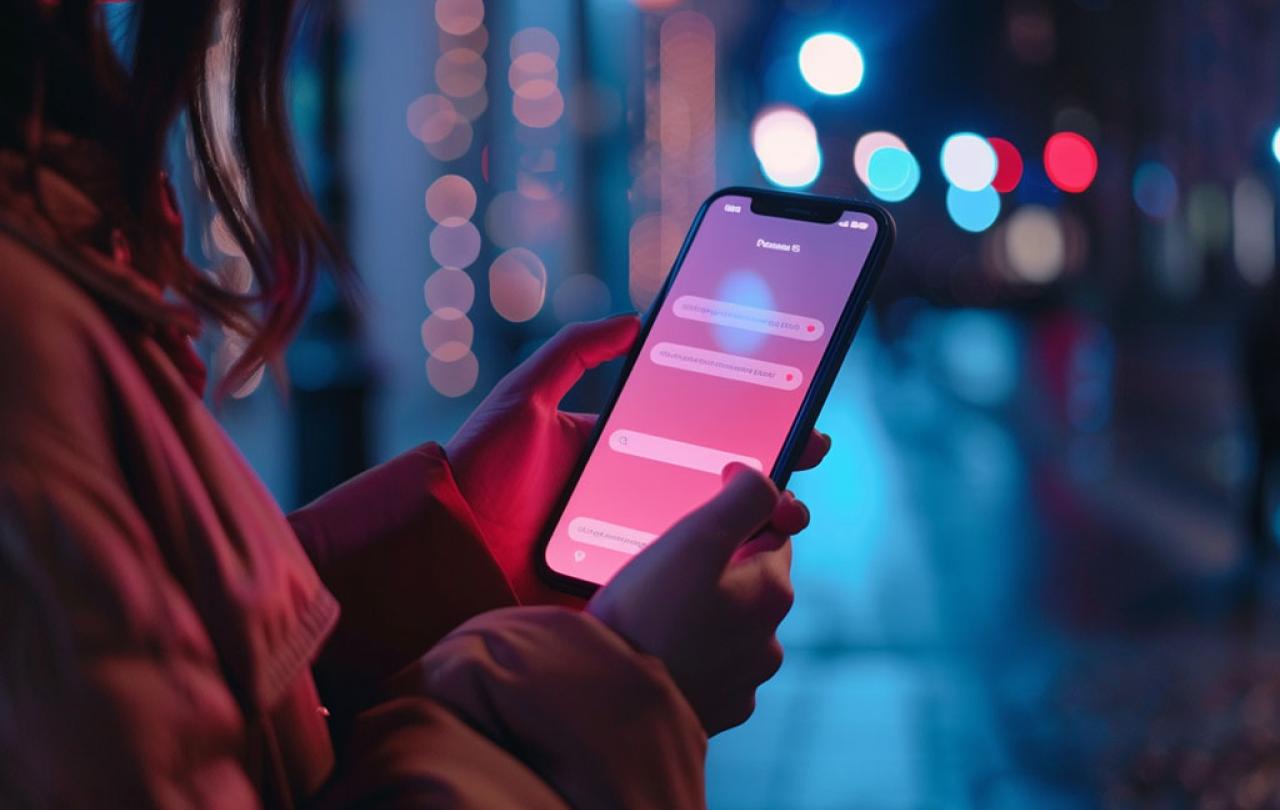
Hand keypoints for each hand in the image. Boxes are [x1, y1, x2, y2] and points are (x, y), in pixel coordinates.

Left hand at [446, 314, 832, 604]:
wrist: (449, 543)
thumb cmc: (480, 468)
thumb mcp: (525, 397)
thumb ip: (573, 351)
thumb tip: (631, 318)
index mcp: (618, 449)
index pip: (697, 432)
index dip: (747, 426)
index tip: (791, 414)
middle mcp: (633, 494)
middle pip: (715, 481)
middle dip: (769, 472)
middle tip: (805, 460)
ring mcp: (633, 541)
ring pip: (710, 533)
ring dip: (759, 523)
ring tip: (790, 511)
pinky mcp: (625, 584)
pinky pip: (681, 578)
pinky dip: (722, 571)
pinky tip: (755, 559)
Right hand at [587, 463, 810, 733]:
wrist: (611, 701)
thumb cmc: (648, 615)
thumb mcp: (697, 537)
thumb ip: (743, 497)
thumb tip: (762, 479)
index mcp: (773, 590)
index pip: (772, 530)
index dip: (737, 517)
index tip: (700, 520)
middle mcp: (770, 637)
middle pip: (750, 578)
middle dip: (719, 567)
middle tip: (666, 569)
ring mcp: (745, 678)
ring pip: (730, 623)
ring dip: (705, 611)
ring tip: (657, 612)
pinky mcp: (718, 707)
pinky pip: (712, 664)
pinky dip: (693, 652)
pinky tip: (660, 648)